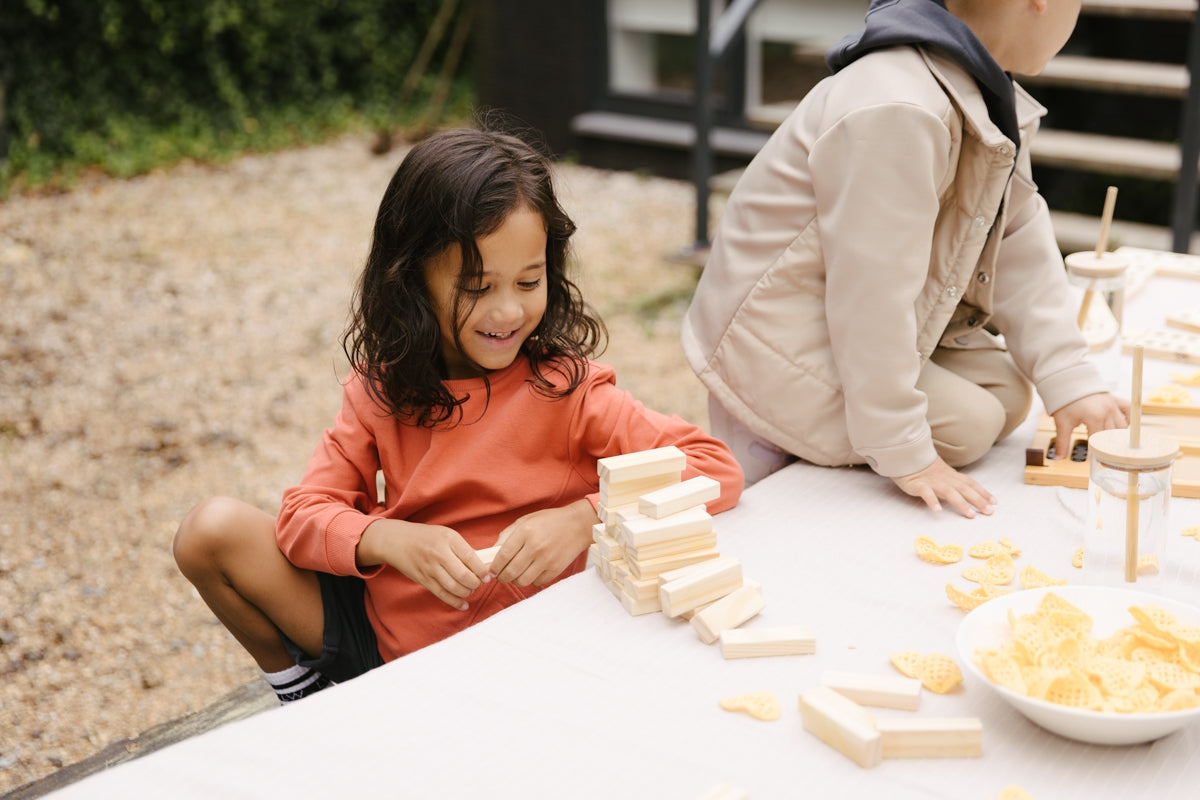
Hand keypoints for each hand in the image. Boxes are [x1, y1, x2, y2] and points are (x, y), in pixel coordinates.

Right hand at [356, 519, 487, 610]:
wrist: (396, 541)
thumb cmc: (424, 536)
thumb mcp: (446, 534)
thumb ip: (461, 548)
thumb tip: (481, 565)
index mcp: (448, 539)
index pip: (471, 558)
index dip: (483, 570)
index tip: (488, 576)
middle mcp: (439, 554)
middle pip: (464, 575)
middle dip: (476, 583)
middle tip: (479, 583)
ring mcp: (430, 568)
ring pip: (454, 587)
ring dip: (466, 592)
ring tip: (470, 590)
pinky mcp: (423, 580)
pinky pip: (442, 594)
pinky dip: (455, 602)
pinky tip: (464, 604)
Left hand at [489, 499, 598, 586]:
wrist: (578, 525)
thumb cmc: (549, 521)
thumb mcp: (525, 520)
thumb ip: (507, 535)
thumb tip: (492, 553)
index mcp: (525, 532)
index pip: (502, 556)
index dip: (494, 567)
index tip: (492, 570)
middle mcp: (535, 547)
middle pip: (510, 572)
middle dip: (502, 577)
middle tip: (502, 575)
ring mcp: (546, 559)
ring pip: (522, 581)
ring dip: (515, 581)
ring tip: (516, 574)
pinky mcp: (556, 569)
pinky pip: (537, 583)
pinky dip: (531, 580)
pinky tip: (532, 572)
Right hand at [891, 456, 996, 517]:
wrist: (905, 457)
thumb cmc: (923, 468)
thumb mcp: (942, 473)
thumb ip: (954, 482)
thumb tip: (968, 494)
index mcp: (951, 475)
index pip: (970, 483)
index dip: (983, 492)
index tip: (994, 502)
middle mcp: (945, 478)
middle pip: (964, 489)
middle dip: (978, 500)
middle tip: (989, 512)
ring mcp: (932, 482)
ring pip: (949, 492)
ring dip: (961, 503)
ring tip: (970, 514)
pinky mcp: (918, 485)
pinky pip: (926, 493)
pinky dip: (932, 501)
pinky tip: (937, 510)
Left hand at [1050, 393, 1129, 458]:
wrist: (1068, 382)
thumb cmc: (1065, 402)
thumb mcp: (1062, 423)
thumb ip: (1062, 442)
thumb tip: (1058, 458)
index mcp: (1095, 417)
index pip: (1100, 441)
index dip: (1097, 451)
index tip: (1096, 459)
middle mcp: (1108, 411)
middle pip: (1113, 435)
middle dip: (1108, 445)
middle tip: (1105, 453)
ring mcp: (1114, 405)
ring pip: (1123, 426)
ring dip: (1118, 435)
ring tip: (1112, 443)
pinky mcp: (1116, 400)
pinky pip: (1129, 411)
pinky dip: (1128, 420)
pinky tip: (1121, 427)